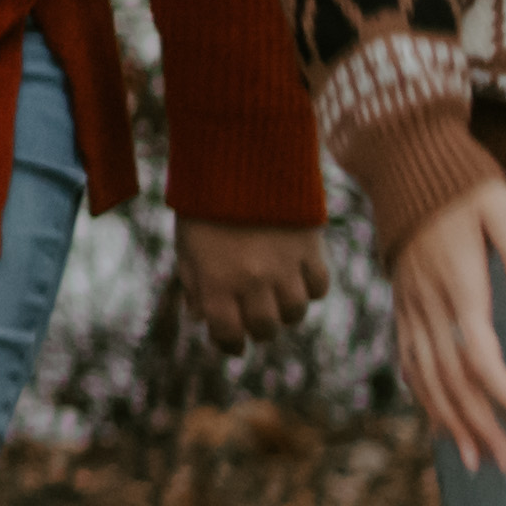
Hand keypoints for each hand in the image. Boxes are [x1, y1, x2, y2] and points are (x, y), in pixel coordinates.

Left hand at [173, 216, 332, 344]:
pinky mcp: (310, 249)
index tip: (232, 344)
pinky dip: (310, 288)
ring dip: (285, 310)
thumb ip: (194, 285)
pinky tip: (298, 276)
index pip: (228, 334)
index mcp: (215, 282)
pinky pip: (318, 287)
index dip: (229, 344)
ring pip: (295, 313)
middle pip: (265, 328)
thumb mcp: (187, 245)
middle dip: (258, 328)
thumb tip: (201, 318)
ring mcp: (284, 267)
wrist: (240, 161)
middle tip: (255, 317)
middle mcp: (251, 281)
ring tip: (276, 295)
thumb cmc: (205, 205)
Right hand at [389, 177, 505, 474]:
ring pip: (425, 377)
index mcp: (459, 284)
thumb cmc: (462, 182)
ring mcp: (410, 305)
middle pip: (451, 380)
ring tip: (476, 460)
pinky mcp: (402, 302)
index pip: (479, 357)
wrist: (404, 160)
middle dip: (478, 426)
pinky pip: (407, 359)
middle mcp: (429, 303)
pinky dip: (423, 396)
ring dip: (450, 422)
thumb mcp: (502, 208)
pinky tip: (438, 422)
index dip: (503, 398)